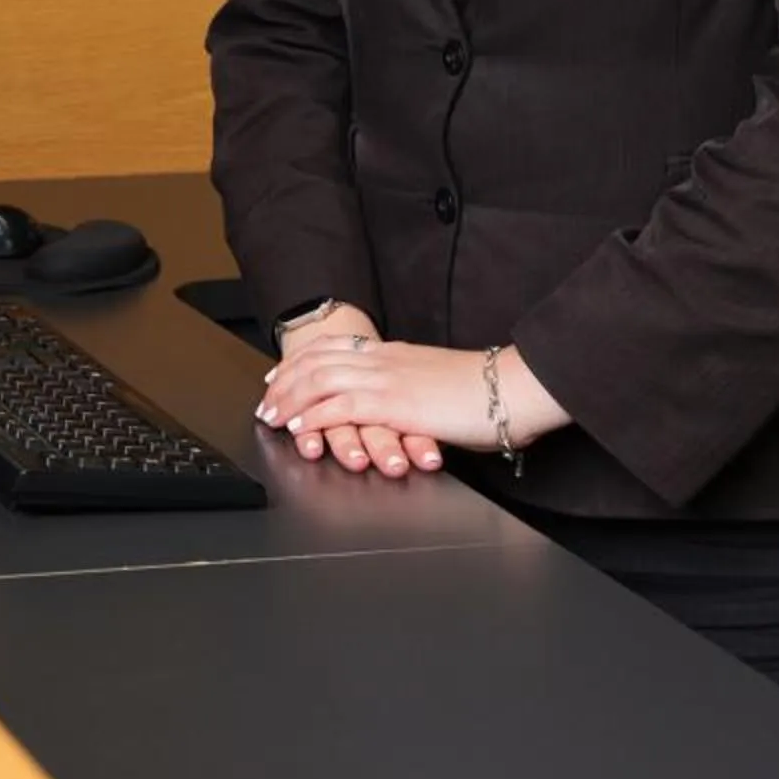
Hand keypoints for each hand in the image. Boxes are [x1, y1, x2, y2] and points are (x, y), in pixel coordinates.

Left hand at [260, 340, 572, 472]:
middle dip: (285, 381)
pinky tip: (299, 428)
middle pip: (318, 361)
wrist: (513, 388)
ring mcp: (387, 379)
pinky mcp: (394, 404)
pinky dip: (314, 416)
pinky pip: (341, 407)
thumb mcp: (440, 384)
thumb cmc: (486, 391)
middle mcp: (385, 361)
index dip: (302, 360)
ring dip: (290, 399)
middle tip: (265, 399)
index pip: (335, 349)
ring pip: (321, 381)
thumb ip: (415, 390)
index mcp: (395, 354)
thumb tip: (404, 405)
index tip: (281, 375)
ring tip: (271, 416)